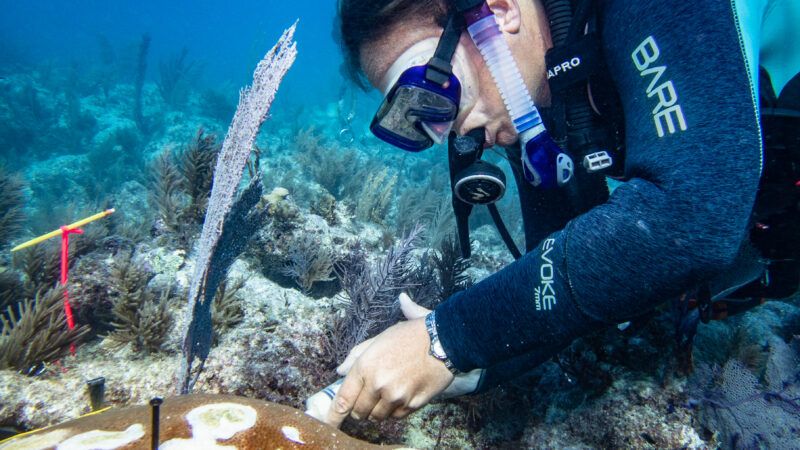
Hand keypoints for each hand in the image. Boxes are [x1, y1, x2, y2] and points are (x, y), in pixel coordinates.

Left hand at [324, 293, 453, 426]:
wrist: (443, 341)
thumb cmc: (410, 336)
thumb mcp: (378, 339)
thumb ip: (356, 356)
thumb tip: (340, 372)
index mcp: (366, 366)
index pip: (343, 399)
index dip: (334, 415)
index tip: (329, 423)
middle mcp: (378, 384)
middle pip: (359, 412)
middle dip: (359, 408)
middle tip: (367, 399)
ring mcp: (396, 397)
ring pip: (377, 417)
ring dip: (378, 410)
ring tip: (387, 393)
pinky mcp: (412, 405)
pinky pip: (396, 417)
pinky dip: (395, 410)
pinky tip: (402, 395)